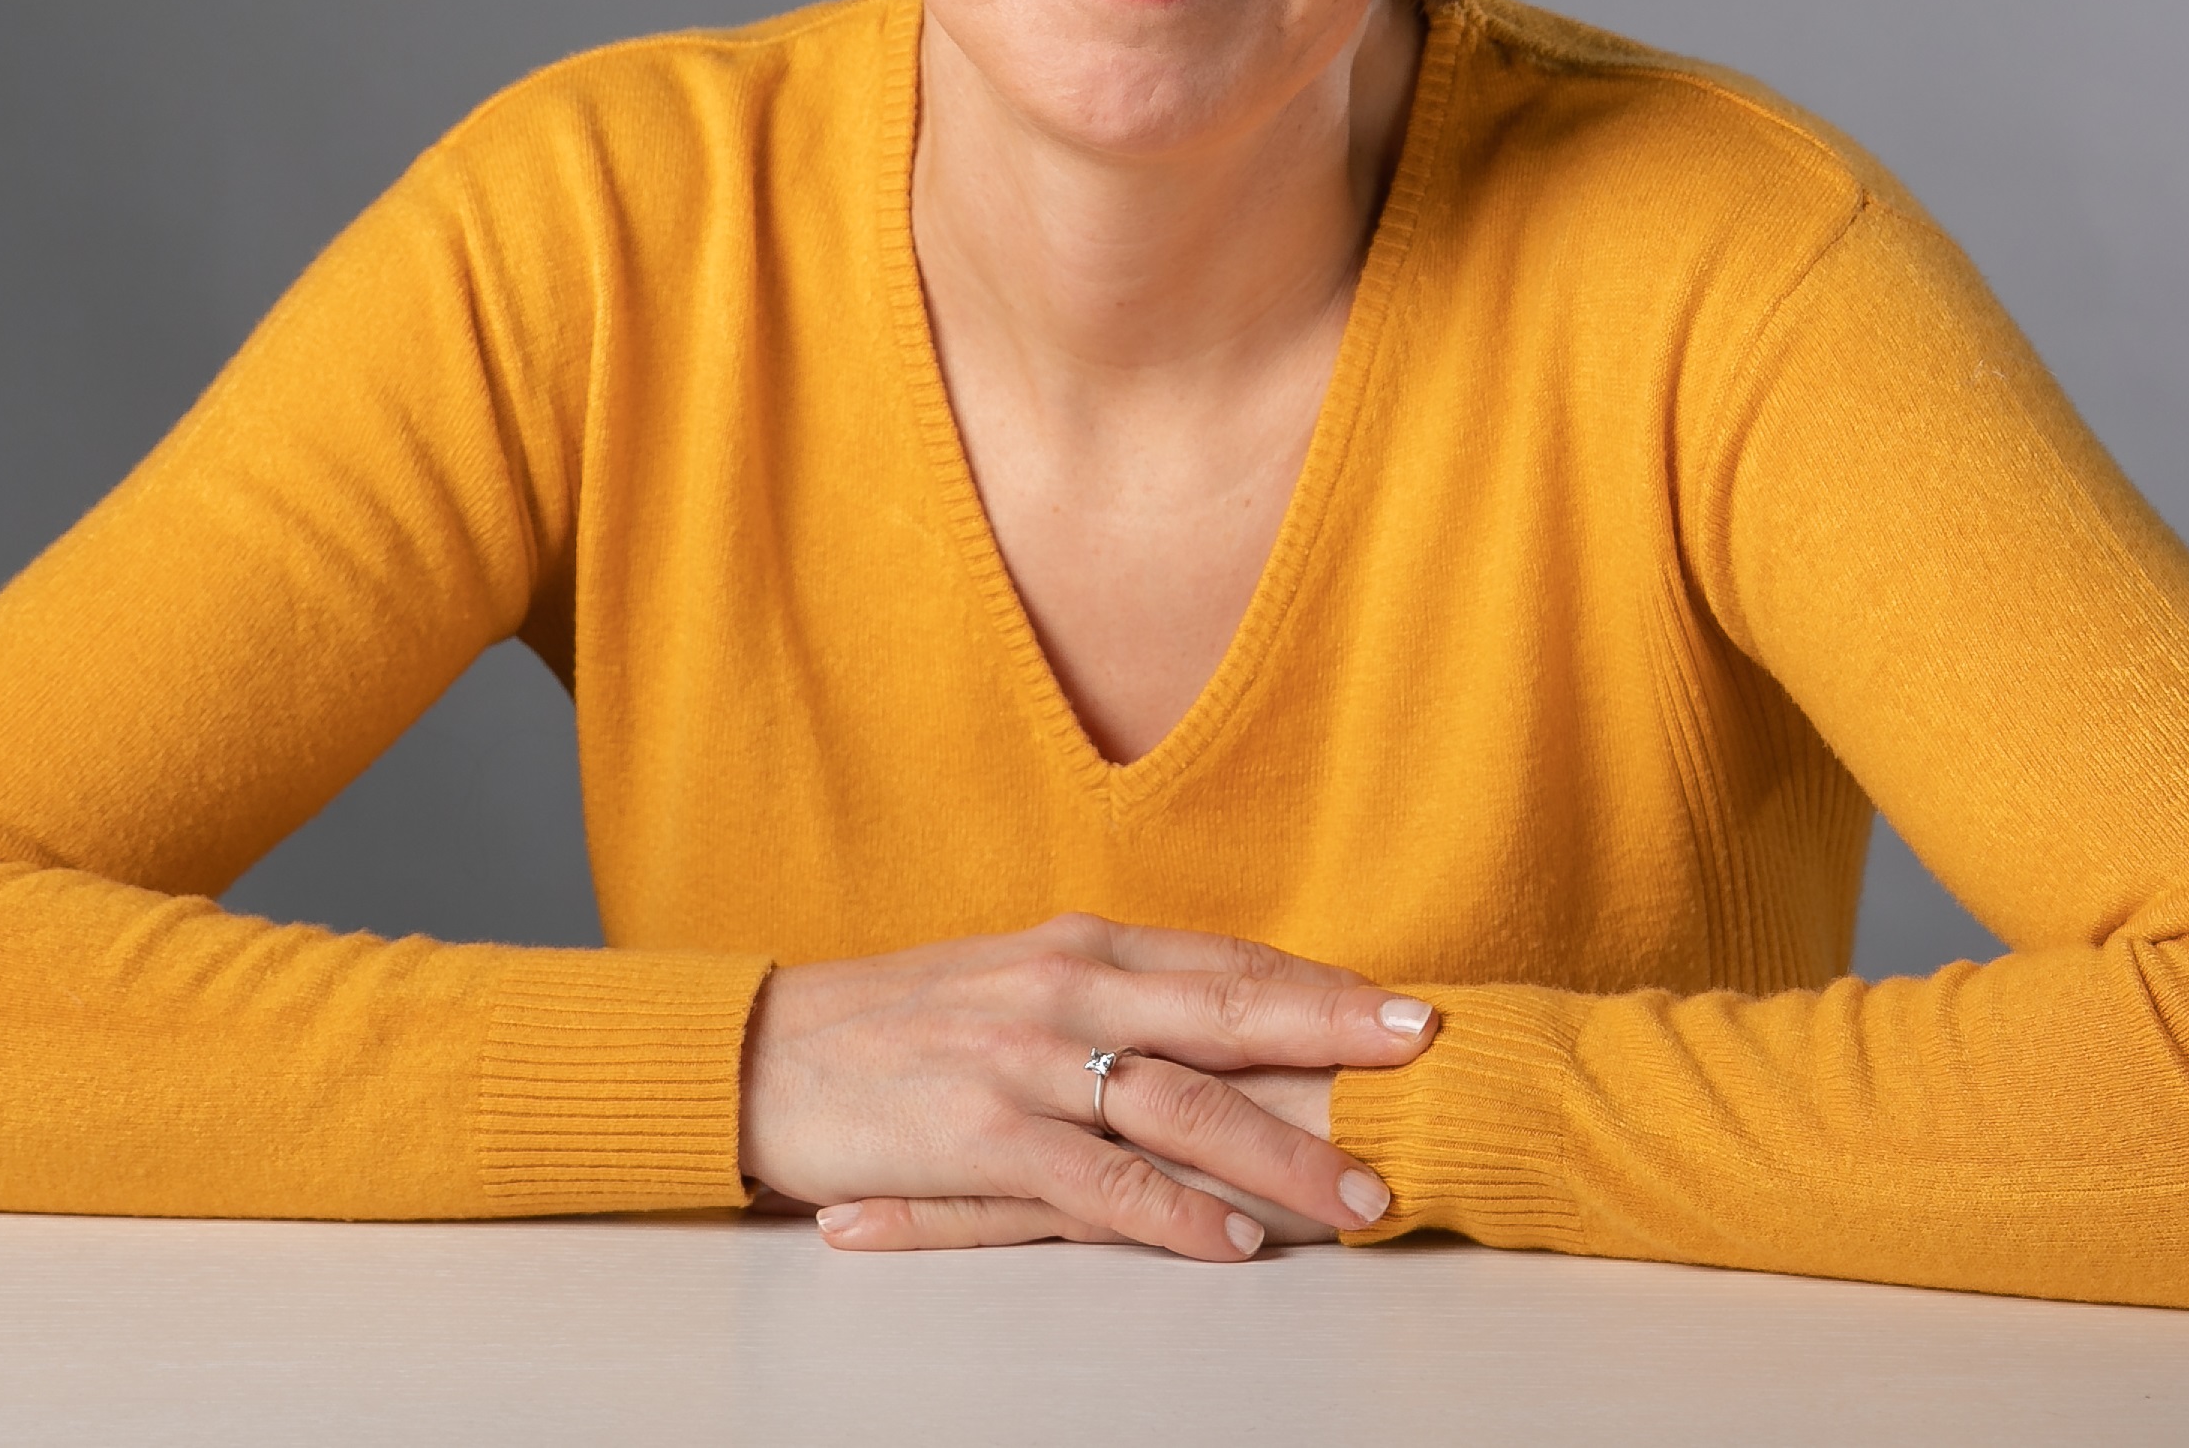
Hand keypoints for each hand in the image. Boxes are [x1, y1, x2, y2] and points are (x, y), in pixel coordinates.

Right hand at [739, 913, 1427, 1259]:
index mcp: (1078, 947)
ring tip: (1359, 1196)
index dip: (1321, 983)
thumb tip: (1212, 1025)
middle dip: (1335, 1037)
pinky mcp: (981, 1137)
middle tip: (1426, 1064)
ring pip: (1182, 1104)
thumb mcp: (1010, 985)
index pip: (1226, 962)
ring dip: (1281, 1153)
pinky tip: (1234, 1241)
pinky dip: (1176, 1214)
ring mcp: (1023, 1062)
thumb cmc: (894, 1027)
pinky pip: (1101, 1182)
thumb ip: (1108, 999)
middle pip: (1227, 1011)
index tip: (1406, 1006)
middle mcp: (1064, 990)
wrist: (762, 1053)